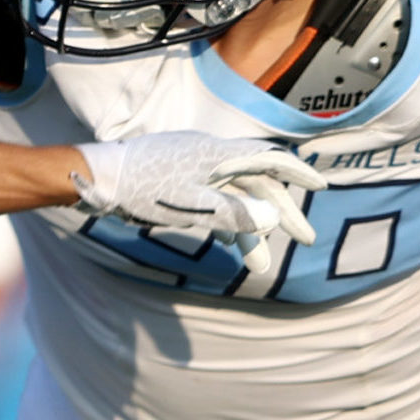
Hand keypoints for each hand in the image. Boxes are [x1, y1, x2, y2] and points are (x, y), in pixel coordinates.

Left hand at [73, 132, 324, 269]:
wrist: (99, 178)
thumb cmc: (143, 189)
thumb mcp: (190, 206)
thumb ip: (232, 213)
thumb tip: (271, 219)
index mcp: (218, 156)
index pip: (268, 159)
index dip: (296, 173)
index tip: (320, 187)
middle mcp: (210, 156)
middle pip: (256, 183)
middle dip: (281, 213)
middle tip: (305, 240)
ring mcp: (194, 166)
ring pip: (234, 195)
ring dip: (249, 227)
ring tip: (258, 263)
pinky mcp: (178, 177)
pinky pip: (214, 197)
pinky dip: (226, 219)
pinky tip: (228, 241)